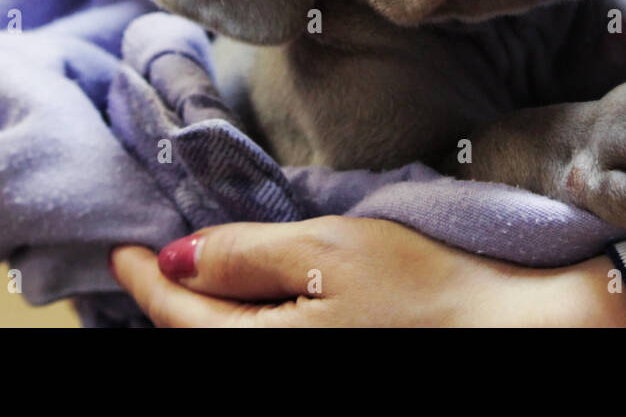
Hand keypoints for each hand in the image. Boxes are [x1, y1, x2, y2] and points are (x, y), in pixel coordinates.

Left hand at [111, 216, 625, 326]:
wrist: (503, 333)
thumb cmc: (423, 288)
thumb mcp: (329, 251)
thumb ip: (246, 256)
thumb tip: (179, 257)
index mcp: (260, 353)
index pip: (177, 316)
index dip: (143, 278)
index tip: (121, 250)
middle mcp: (273, 375)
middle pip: (196, 342)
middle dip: (165, 301)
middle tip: (143, 262)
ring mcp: (304, 375)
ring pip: (228, 349)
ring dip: (200, 317)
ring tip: (186, 280)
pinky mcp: (330, 366)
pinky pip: (261, 351)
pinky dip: (239, 327)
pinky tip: (244, 305)